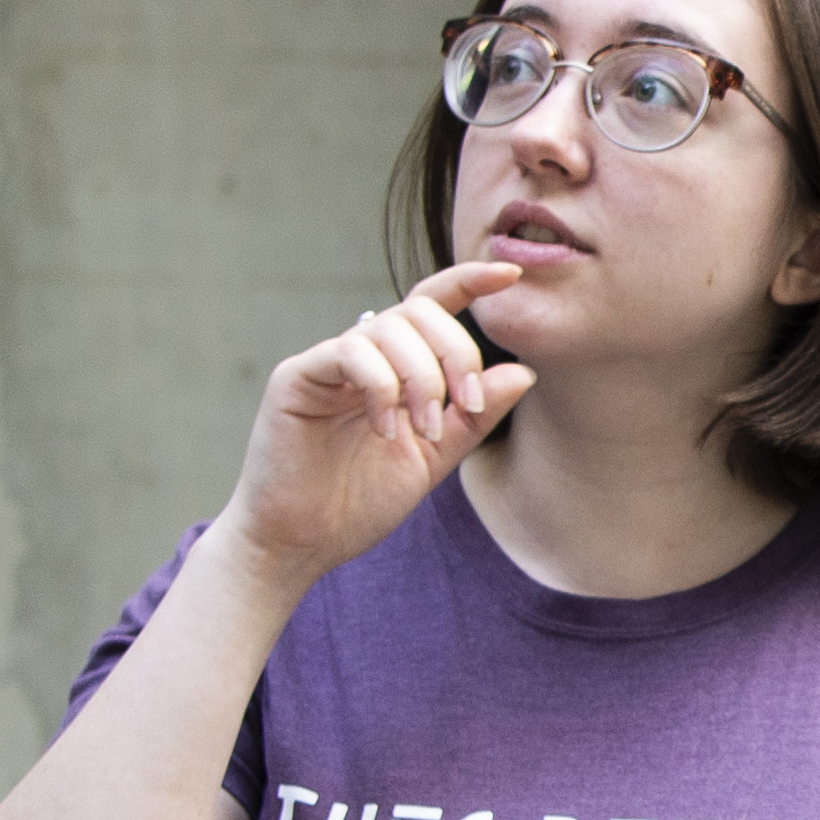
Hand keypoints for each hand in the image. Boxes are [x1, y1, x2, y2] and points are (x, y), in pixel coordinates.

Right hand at [217, 263, 533, 589]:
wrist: (301, 544)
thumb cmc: (357, 502)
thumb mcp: (433, 459)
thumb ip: (473, 417)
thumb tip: (523, 372)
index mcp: (395, 368)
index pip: (432, 306)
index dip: (469, 282)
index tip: (510, 275)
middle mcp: (361, 356)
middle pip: (418, 311)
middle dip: (455, 352)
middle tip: (463, 406)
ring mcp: (327, 363)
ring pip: (388, 328)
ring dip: (422, 377)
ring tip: (423, 430)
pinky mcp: (296, 376)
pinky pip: (349, 352)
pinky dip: (381, 386)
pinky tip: (385, 429)